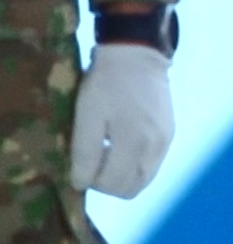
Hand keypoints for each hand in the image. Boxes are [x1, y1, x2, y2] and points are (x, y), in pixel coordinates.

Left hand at [70, 44, 173, 198]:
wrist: (135, 55)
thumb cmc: (104, 83)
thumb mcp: (86, 113)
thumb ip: (84, 150)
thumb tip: (80, 182)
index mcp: (133, 143)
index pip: (111, 184)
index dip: (89, 181)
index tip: (75, 168)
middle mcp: (154, 149)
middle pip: (129, 189)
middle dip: (104, 183)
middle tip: (87, 164)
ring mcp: (165, 144)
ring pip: (142, 181)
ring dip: (120, 177)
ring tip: (101, 156)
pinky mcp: (168, 136)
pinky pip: (151, 166)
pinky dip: (133, 167)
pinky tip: (117, 149)